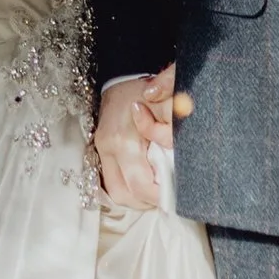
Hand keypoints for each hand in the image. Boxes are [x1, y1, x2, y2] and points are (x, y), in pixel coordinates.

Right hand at [96, 67, 175, 209]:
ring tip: (157, 191)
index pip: (141, 184)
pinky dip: (129, 188)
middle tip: (168, 197)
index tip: (176, 196)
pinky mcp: (101, 152)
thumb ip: (174, 124)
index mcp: (124, 140)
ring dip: (137, 198)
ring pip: (116, 192)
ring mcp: (102, 151)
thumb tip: (178, 148)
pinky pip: (112, 182)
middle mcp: (109, 148)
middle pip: (126, 194)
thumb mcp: (166, 101)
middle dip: (148, 201)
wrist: (121, 77)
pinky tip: (145, 183)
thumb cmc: (146, 89)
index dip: (159, 196)